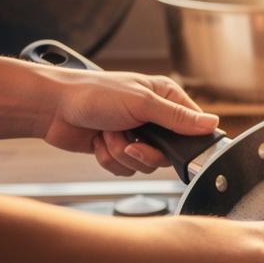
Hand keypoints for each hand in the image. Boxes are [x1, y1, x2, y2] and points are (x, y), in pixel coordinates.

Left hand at [42, 71, 218, 175]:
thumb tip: (212, 123)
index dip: (184, 140)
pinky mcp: (117, 149)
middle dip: (145, 152)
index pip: (192, 125)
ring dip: (123, 154)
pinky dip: (110, 160)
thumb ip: (178, 117)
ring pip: (146, 164)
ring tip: (108, 136)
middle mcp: (152, 117)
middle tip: (130, 142)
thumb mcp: (142, 103)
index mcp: (165, 97)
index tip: (170, 145)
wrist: (51, 108)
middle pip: (168, 153)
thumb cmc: (92, 94)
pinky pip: (126, 169)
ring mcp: (134, 134)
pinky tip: (99, 143)